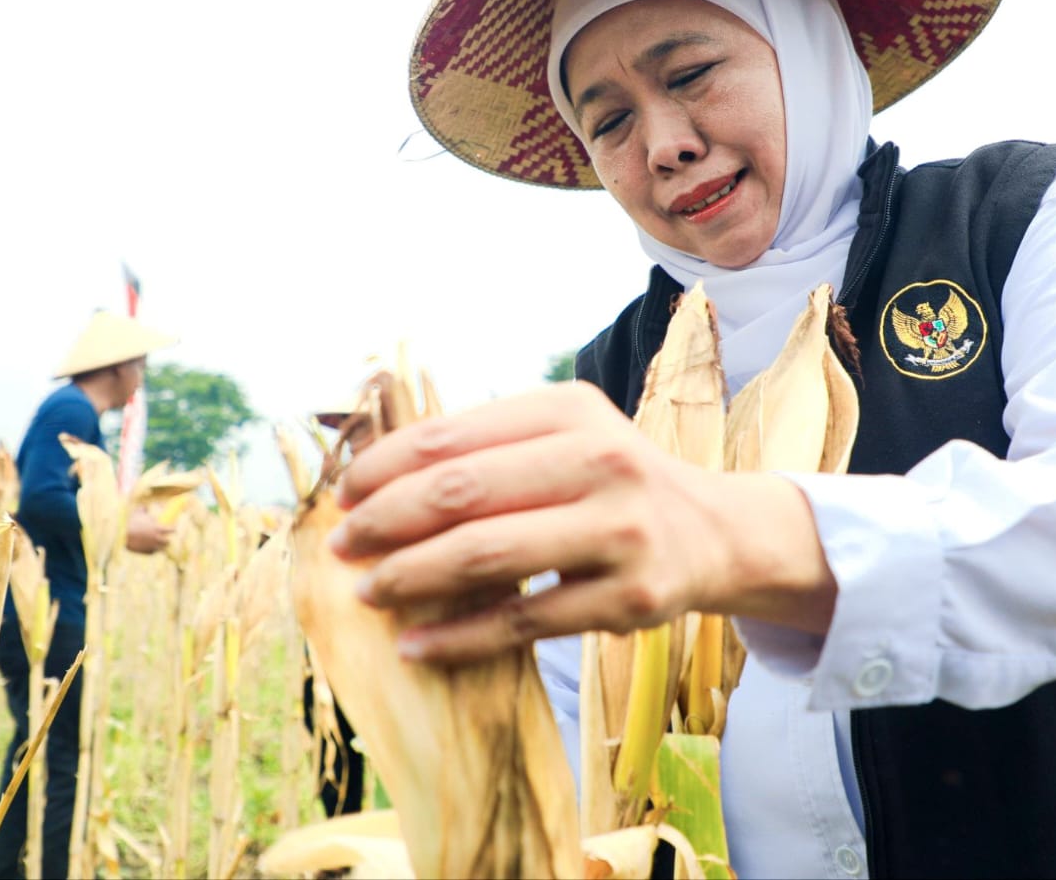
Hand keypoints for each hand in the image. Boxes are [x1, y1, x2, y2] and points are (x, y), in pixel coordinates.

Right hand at [125, 506, 175, 553]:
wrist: (122, 535)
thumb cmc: (131, 523)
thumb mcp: (138, 513)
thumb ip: (143, 509)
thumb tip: (145, 507)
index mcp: (158, 529)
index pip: (171, 530)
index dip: (173, 529)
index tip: (173, 529)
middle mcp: (157, 539)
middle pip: (167, 542)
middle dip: (167, 540)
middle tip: (166, 539)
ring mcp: (152, 546)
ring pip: (160, 549)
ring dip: (160, 547)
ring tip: (159, 545)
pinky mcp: (146, 552)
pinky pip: (151, 552)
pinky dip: (152, 550)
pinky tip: (151, 548)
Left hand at [331, 381, 835, 663]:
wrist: (711, 533)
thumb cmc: (609, 480)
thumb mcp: (563, 435)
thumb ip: (485, 445)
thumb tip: (372, 477)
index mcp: (571, 410)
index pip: (453, 436)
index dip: (385, 468)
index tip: (345, 497)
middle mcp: (602, 461)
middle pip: (463, 492)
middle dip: (386, 521)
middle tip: (343, 547)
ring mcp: (620, 531)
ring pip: (487, 556)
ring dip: (411, 577)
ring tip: (367, 593)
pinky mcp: (627, 599)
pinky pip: (521, 622)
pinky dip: (458, 637)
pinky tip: (414, 645)